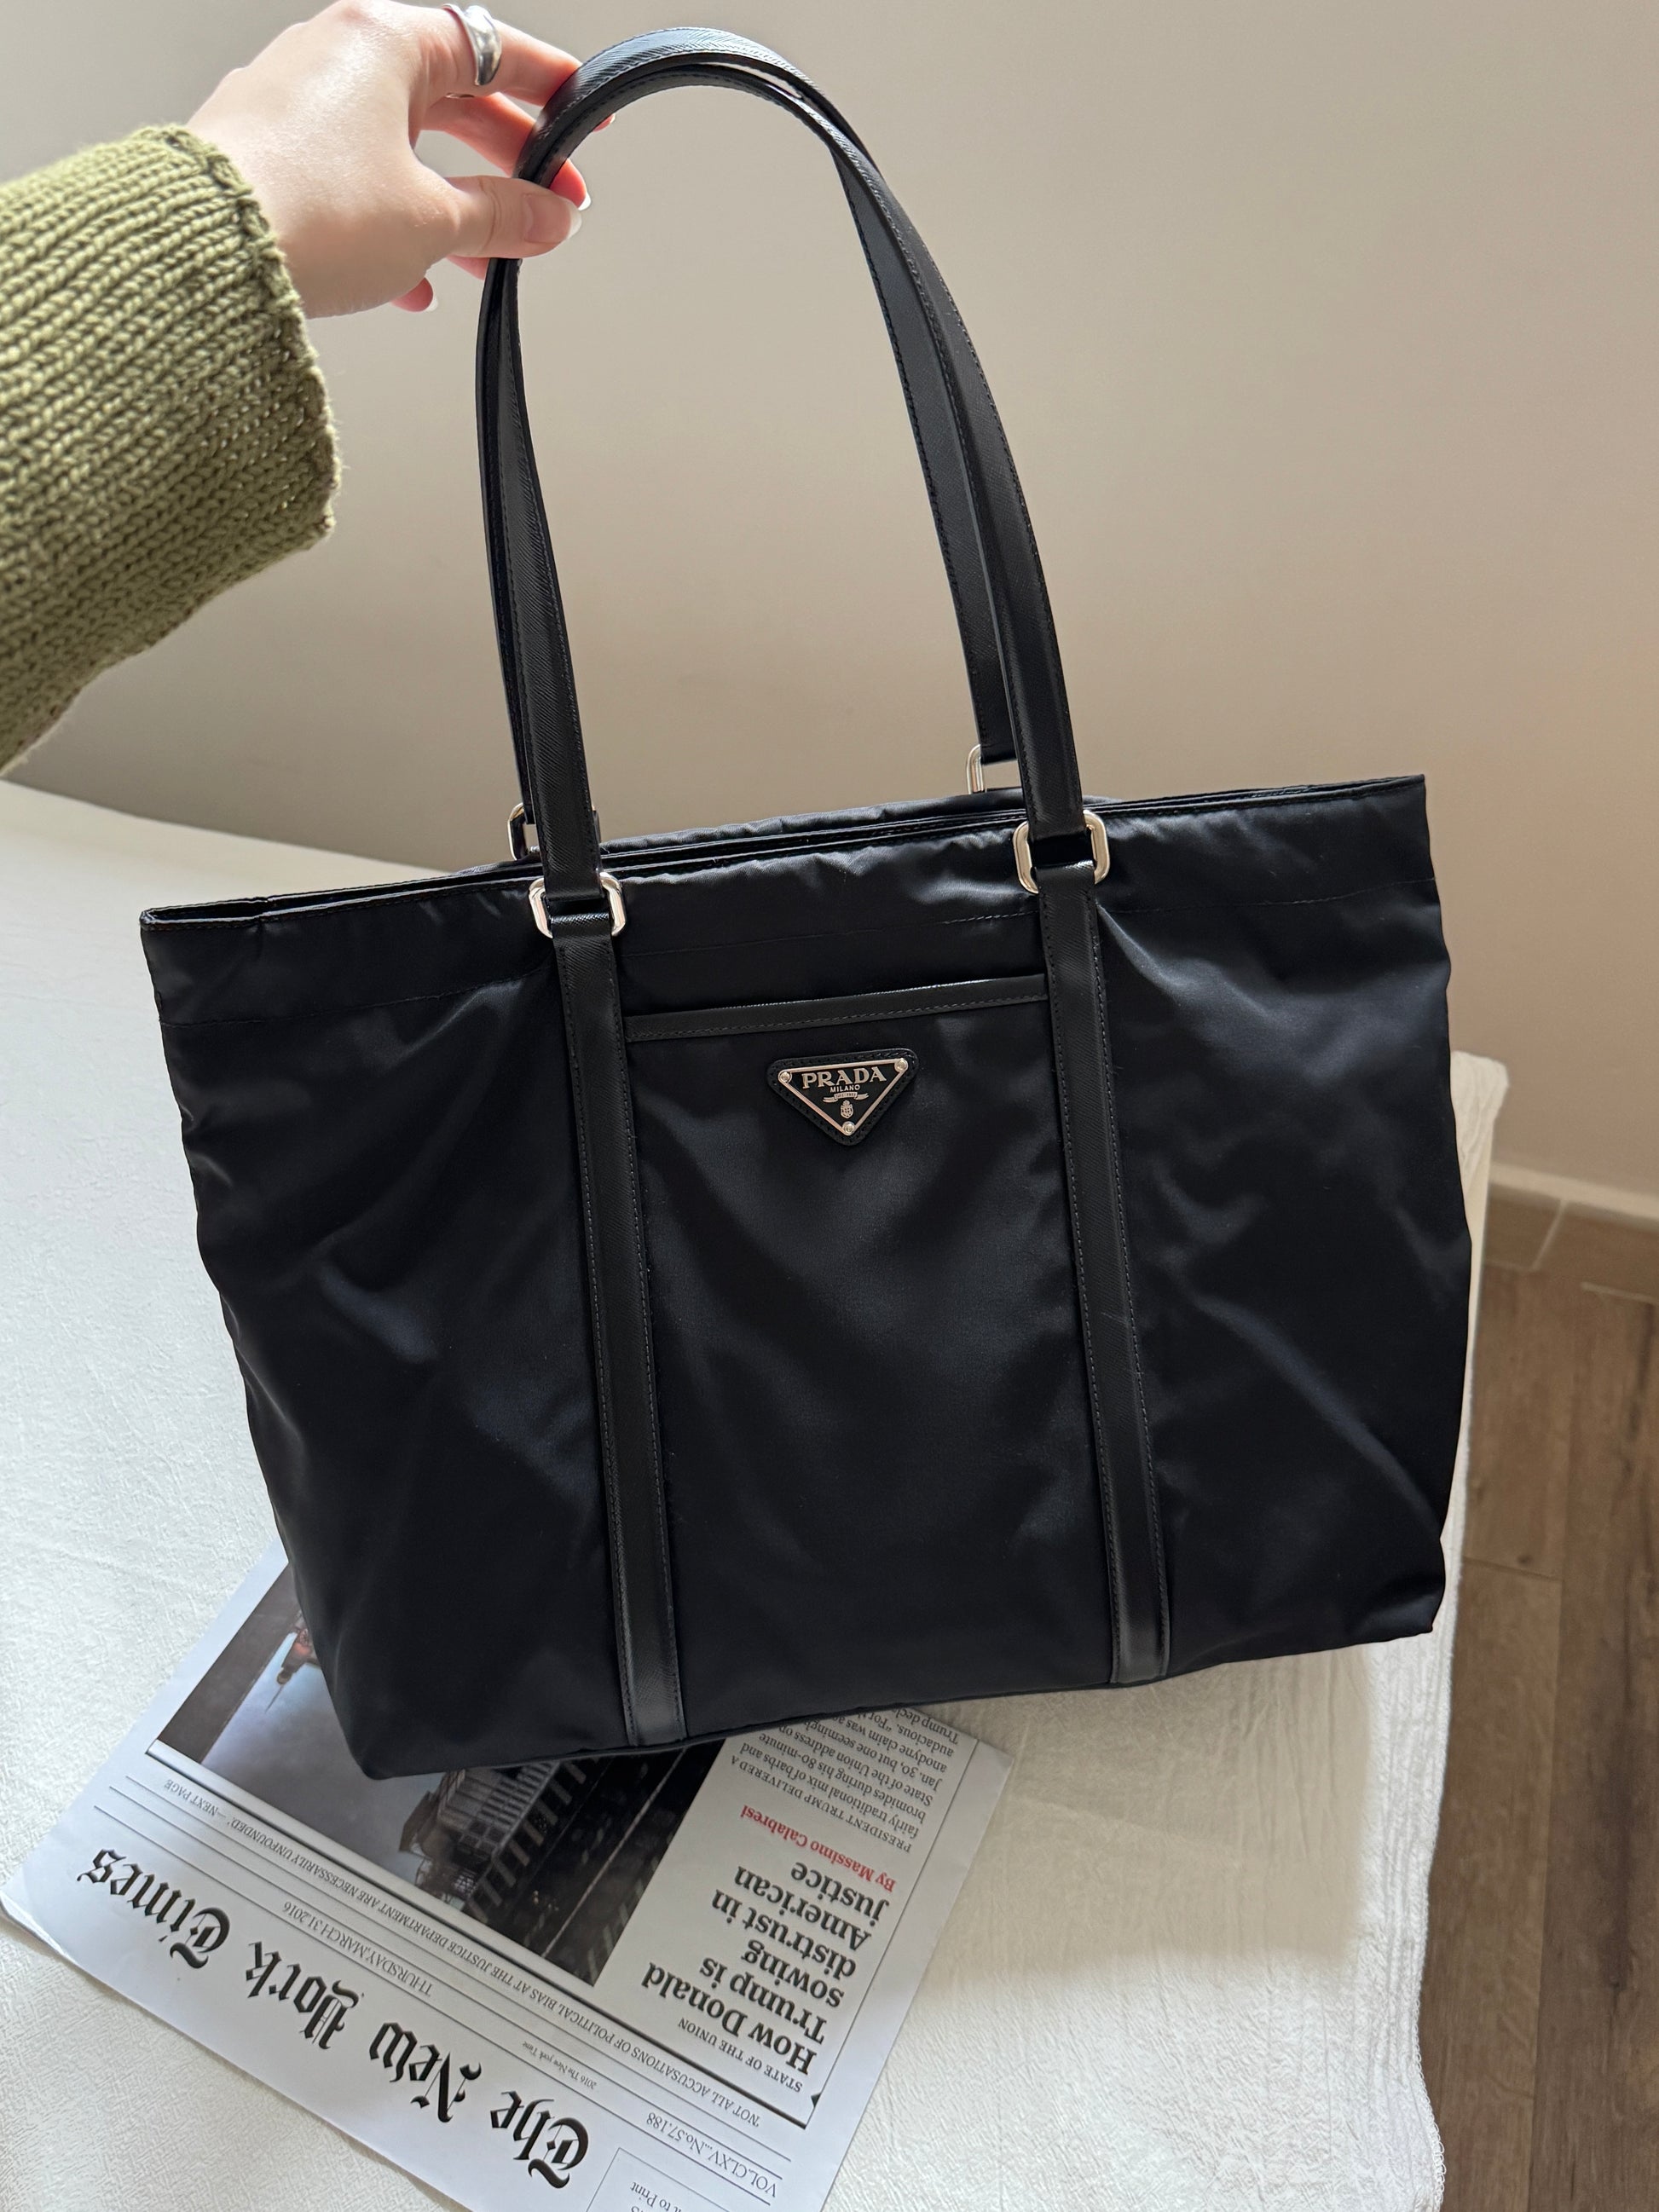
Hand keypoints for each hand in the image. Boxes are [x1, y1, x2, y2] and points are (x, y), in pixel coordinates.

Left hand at [189, 0, 587, 316]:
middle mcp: (333, 55)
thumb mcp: (435, 219)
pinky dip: (392, 221)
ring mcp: (294, 102)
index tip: (584, 114)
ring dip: (451, 203)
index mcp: (381, 41)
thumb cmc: (309, 208)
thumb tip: (549, 215)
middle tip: (547, 203)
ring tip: (484, 256)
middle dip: (503, 161)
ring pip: (399, 146)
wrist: (208, 250)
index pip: (489, 50)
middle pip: (446, 99)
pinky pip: (351, 179)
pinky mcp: (268, 153)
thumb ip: (504, 216)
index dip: (548, 87)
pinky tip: (411, 279)